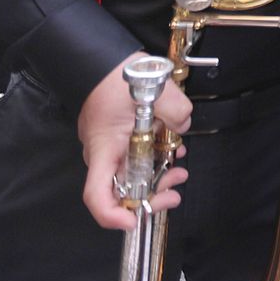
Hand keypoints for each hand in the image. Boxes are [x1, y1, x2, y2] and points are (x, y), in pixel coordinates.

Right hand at [78, 55, 191, 230]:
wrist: (102, 60)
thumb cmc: (115, 77)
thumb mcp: (153, 91)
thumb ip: (176, 112)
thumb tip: (182, 128)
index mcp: (104, 150)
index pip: (97, 196)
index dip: (112, 216)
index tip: (134, 220)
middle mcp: (105, 155)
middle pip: (121, 193)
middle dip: (150, 198)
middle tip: (175, 192)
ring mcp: (112, 149)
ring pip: (133, 178)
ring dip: (157, 180)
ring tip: (181, 173)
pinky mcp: (120, 140)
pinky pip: (137, 160)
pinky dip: (156, 161)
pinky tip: (174, 151)